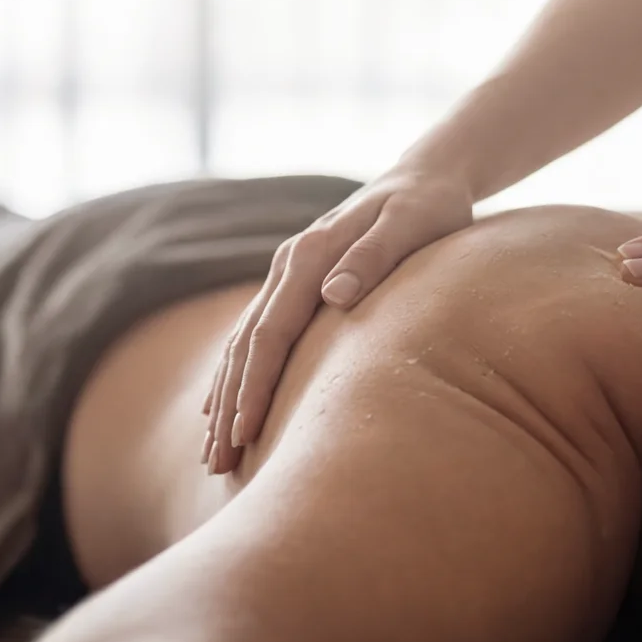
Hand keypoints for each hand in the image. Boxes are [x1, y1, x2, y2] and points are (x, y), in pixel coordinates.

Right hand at [203, 167, 474, 473]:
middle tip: (217, 466)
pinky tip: (220, 408)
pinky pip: (255, 334)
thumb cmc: (427, 205)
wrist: (425, 175)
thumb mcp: (412, 223)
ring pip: (242, 344)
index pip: (271, 333)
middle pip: (246, 346)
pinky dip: (234, 374)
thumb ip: (374, 256)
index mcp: (310, 254)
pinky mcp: (297, 282)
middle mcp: (288, 264)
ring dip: (225, 398)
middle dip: (229, 407)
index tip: (244, 434)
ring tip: (213, 454)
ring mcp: (288, 273)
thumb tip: (333, 294)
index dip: (254, 386)